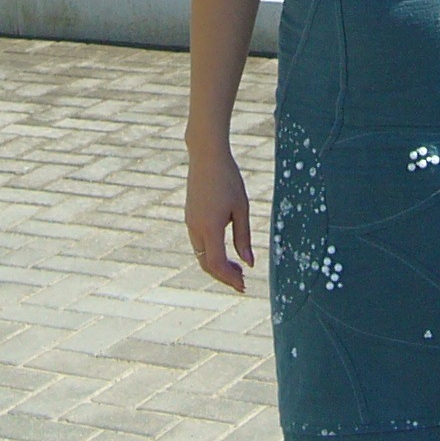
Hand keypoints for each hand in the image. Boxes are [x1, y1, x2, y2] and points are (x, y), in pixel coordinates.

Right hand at [185, 144, 253, 291]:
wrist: (206, 156)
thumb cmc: (228, 179)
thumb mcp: (241, 208)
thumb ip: (244, 238)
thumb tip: (250, 263)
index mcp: (209, 227)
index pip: (216, 264)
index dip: (229, 278)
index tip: (244, 285)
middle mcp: (195, 228)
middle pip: (206, 264)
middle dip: (224, 276)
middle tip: (243, 281)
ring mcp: (190, 222)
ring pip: (201, 254)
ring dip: (217, 265)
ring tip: (238, 268)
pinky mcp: (190, 217)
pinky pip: (199, 243)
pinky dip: (211, 253)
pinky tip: (226, 251)